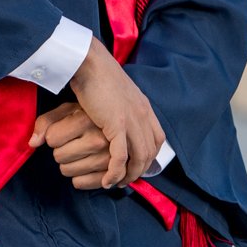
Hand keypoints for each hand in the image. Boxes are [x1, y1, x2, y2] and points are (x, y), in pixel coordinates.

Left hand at [29, 102, 116, 189]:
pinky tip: (83, 168)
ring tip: (78, 154)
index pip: (51, 138)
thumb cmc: (88, 115)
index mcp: (86, 119)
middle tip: (72, 143)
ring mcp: (107, 158)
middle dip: (60, 151)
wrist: (119, 122)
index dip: (53, 136)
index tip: (63, 131)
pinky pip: (80, 183)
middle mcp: (99, 138)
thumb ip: (47, 122)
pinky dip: (78, 179)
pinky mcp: (111, 173)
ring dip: (68, 165)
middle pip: (58, 156)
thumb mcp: (68, 110)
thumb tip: (33, 143)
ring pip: (67, 171)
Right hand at [39, 38, 163, 187]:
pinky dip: (115, 172)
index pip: (157, 138)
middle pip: (150, 151)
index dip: (150, 155)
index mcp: (144, 106)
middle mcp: (142, 114)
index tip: (138, 165)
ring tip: (116, 184)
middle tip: (126, 180)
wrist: (89, 62)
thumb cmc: (96, 73)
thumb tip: (114, 116)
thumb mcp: (117, 91)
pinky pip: (120, 157)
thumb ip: (121, 105)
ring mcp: (131, 120)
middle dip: (140, 170)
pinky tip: (108, 180)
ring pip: (138, 158)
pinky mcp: (116, 125)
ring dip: (129, 175)